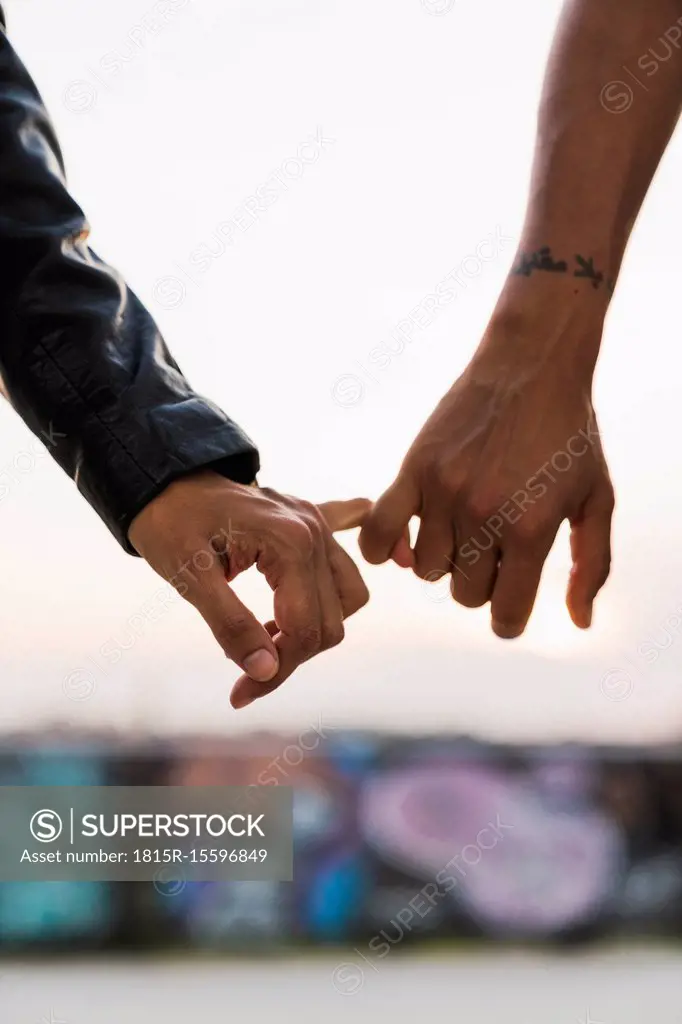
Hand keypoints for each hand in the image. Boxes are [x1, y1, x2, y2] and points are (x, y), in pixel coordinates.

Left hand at [128, 471, 370, 706]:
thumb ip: (230, 624)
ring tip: (270, 635)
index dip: (275, 673)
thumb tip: (264, 671)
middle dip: (290, 657)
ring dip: (315, 628)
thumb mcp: (188, 577)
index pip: (304, 631)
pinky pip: (347, 551)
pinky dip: (346, 574)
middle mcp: (315, 533)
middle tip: (244, 673)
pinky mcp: (313, 524)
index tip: (239, 694)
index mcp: (291, 544)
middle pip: (330, 623)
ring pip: (348, 598)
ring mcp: (318, 525)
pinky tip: (366, 573)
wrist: (164, 480)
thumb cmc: (170, 524)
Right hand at [359, 310, 614, 636]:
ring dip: (444, 559)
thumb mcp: (596, 500)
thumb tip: (578, 623)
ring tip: (462, 531)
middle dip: (481, 582)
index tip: (510, 601)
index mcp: (531, 529)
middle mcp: (484, 515)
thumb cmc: (569, 435)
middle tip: (495, 549)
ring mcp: (444, 492)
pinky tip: (402, 542)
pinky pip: (378, 532)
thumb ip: (592, 565)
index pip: (506, 613)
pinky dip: (381, 548)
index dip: (510, 616)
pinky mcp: (414, 469)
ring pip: (425, 568)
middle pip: (464, 593)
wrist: (532, 366)